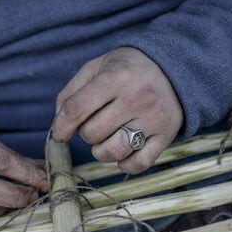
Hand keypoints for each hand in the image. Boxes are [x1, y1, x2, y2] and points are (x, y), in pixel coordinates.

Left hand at [52, 47, 183, 173]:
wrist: (173, 68)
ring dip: (101, 151)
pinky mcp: (166, 136)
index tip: (60, 133)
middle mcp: (137, 98)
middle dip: (86, 133)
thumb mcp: (96, 68)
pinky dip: (124, 164)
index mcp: (116, 77)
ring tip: (107, 138)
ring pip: (112, 152)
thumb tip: (58, 125)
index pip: (76, 109)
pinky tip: (122, 151)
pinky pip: (138, 164)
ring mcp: (153, 119)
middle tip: (95, 123)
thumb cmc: (126, 70)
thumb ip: (71, 93)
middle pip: (92, 133)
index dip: (61, 126)